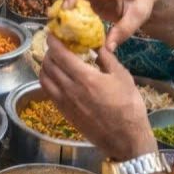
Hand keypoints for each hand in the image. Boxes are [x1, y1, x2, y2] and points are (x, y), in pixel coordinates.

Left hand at [40, 31, 156, 160]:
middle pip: (49, 65)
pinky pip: (48, 93)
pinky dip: (47, 81)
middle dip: (48, 52)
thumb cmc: (128, 107)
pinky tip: (56, 79)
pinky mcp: (64, 113)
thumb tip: (97, 45)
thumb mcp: (122, 77)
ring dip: (45, 67)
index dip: (53, 42)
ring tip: (53, 61)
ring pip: (44, 79)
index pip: (60, 54)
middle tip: (54, 46)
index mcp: (85, 77)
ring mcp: (65, 103)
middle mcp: (70, 89)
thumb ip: (107, 59)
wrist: (125, 139)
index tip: (52, 34)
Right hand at [63, 0, 156, 50]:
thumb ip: (124, 30)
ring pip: (70, 0)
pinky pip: (75, 9)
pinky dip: (69, 19)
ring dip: (62, 13)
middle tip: (54, 21)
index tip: (66, 8)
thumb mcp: (138, 15)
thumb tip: (108, 48)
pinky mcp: (88, 5)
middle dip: (61, 4)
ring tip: (56, 28)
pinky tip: (66, 33)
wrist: (144, 0)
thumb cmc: (142, 3)